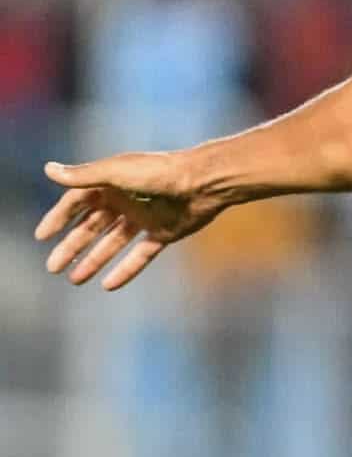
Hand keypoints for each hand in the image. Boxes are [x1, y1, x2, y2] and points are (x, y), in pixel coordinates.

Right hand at [36, 154, 228, 289]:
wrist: (204, 182)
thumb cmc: (160, 173)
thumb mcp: (117, 172)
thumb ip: (84, 176)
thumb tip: (49, 170)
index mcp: (112, 183)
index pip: (77, 202)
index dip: (59, 217)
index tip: (42, 236)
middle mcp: (127, 200)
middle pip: (92, 227)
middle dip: (72, 246)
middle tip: (52, 267)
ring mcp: (145, 217)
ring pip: (113, 242)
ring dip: (94, 260)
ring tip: (75, 280)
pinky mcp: (164, 232)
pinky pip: (141, 255)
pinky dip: (126, 270)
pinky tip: (109, 286)